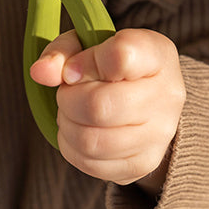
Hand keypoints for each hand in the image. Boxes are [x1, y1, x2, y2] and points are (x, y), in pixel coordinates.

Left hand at [30, 28, 185, 187]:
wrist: (148, 103)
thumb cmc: (111, 66)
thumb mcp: (88, 44)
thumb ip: (63, 52)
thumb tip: (41, 72)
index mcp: (156, 54)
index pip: (121, 56)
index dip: (85, 62)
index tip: (73, 68)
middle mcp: (167, 95)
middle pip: (99, 105)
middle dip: (68, 99)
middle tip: (68, 92)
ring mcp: (159, 134)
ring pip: (92, 140)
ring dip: (68, 125)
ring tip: (71, 112)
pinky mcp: (143, 164)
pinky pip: (91, 163)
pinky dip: (72, 148)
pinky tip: (78, 131)